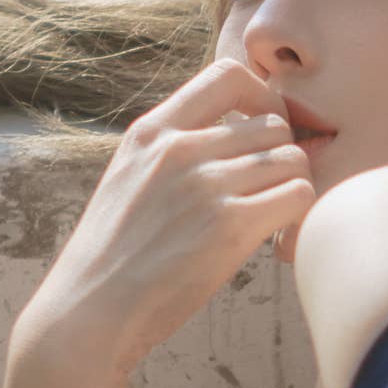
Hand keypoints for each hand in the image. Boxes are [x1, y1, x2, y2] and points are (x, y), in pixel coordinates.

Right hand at [12, 57, 316, 379]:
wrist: (89, 312)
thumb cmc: (112, 259)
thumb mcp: (127, 181)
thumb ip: (169, 153)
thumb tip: (222, 139)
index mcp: (152, 132)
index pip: (228, 75)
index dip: (261, 98)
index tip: (259, 135)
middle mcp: (179, 149)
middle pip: (272, 124)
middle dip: (280, 157)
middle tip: (268, 194)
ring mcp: (205, 186)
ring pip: (291, 159)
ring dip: (291, 188)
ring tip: (270, 220)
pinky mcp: (229, 226)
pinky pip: (298, 196)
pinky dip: (298, 217)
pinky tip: (276, 239)